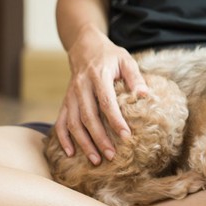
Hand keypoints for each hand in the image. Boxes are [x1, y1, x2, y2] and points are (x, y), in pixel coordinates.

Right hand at [55, 29, 147, 164]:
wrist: (84, 46)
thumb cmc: (110, 56)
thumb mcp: (126, 60)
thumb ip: (135, 77)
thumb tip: (144, 95)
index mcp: (98, 76)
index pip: (106, 102)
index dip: (115, 120)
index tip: (126, 136)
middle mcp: (81, 87)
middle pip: (88, 116)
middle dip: (99, 138)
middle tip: (111, 156)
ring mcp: (71, 95)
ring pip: (73, 122)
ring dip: (83, 142)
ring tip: (96, 160)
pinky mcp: (66, 100)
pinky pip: (61, 121)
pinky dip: (63, 138)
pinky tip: (71, 153)